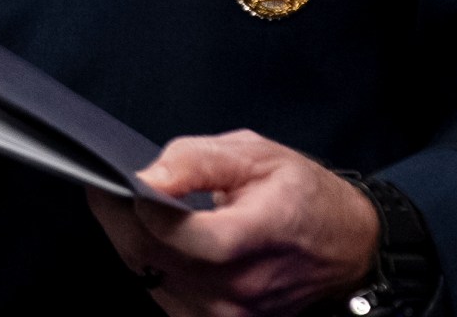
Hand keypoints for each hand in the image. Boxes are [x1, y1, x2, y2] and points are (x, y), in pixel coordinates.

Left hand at [86, 129, 379, 315]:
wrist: (347, 247)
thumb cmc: (304, 196)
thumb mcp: (257, 154)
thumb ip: (196, 159)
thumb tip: (146, 176)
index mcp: (253, 237)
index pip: (174, 234)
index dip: (134, 204)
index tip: (113, 178)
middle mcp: (238, 288)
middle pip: (150, 259)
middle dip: (119, 220)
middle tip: (110, 187)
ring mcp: (228, 314)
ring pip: (149, 280)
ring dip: (133, 244)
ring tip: (139, 211)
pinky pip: (163, 296)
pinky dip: (152, 266)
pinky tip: (158, 241)